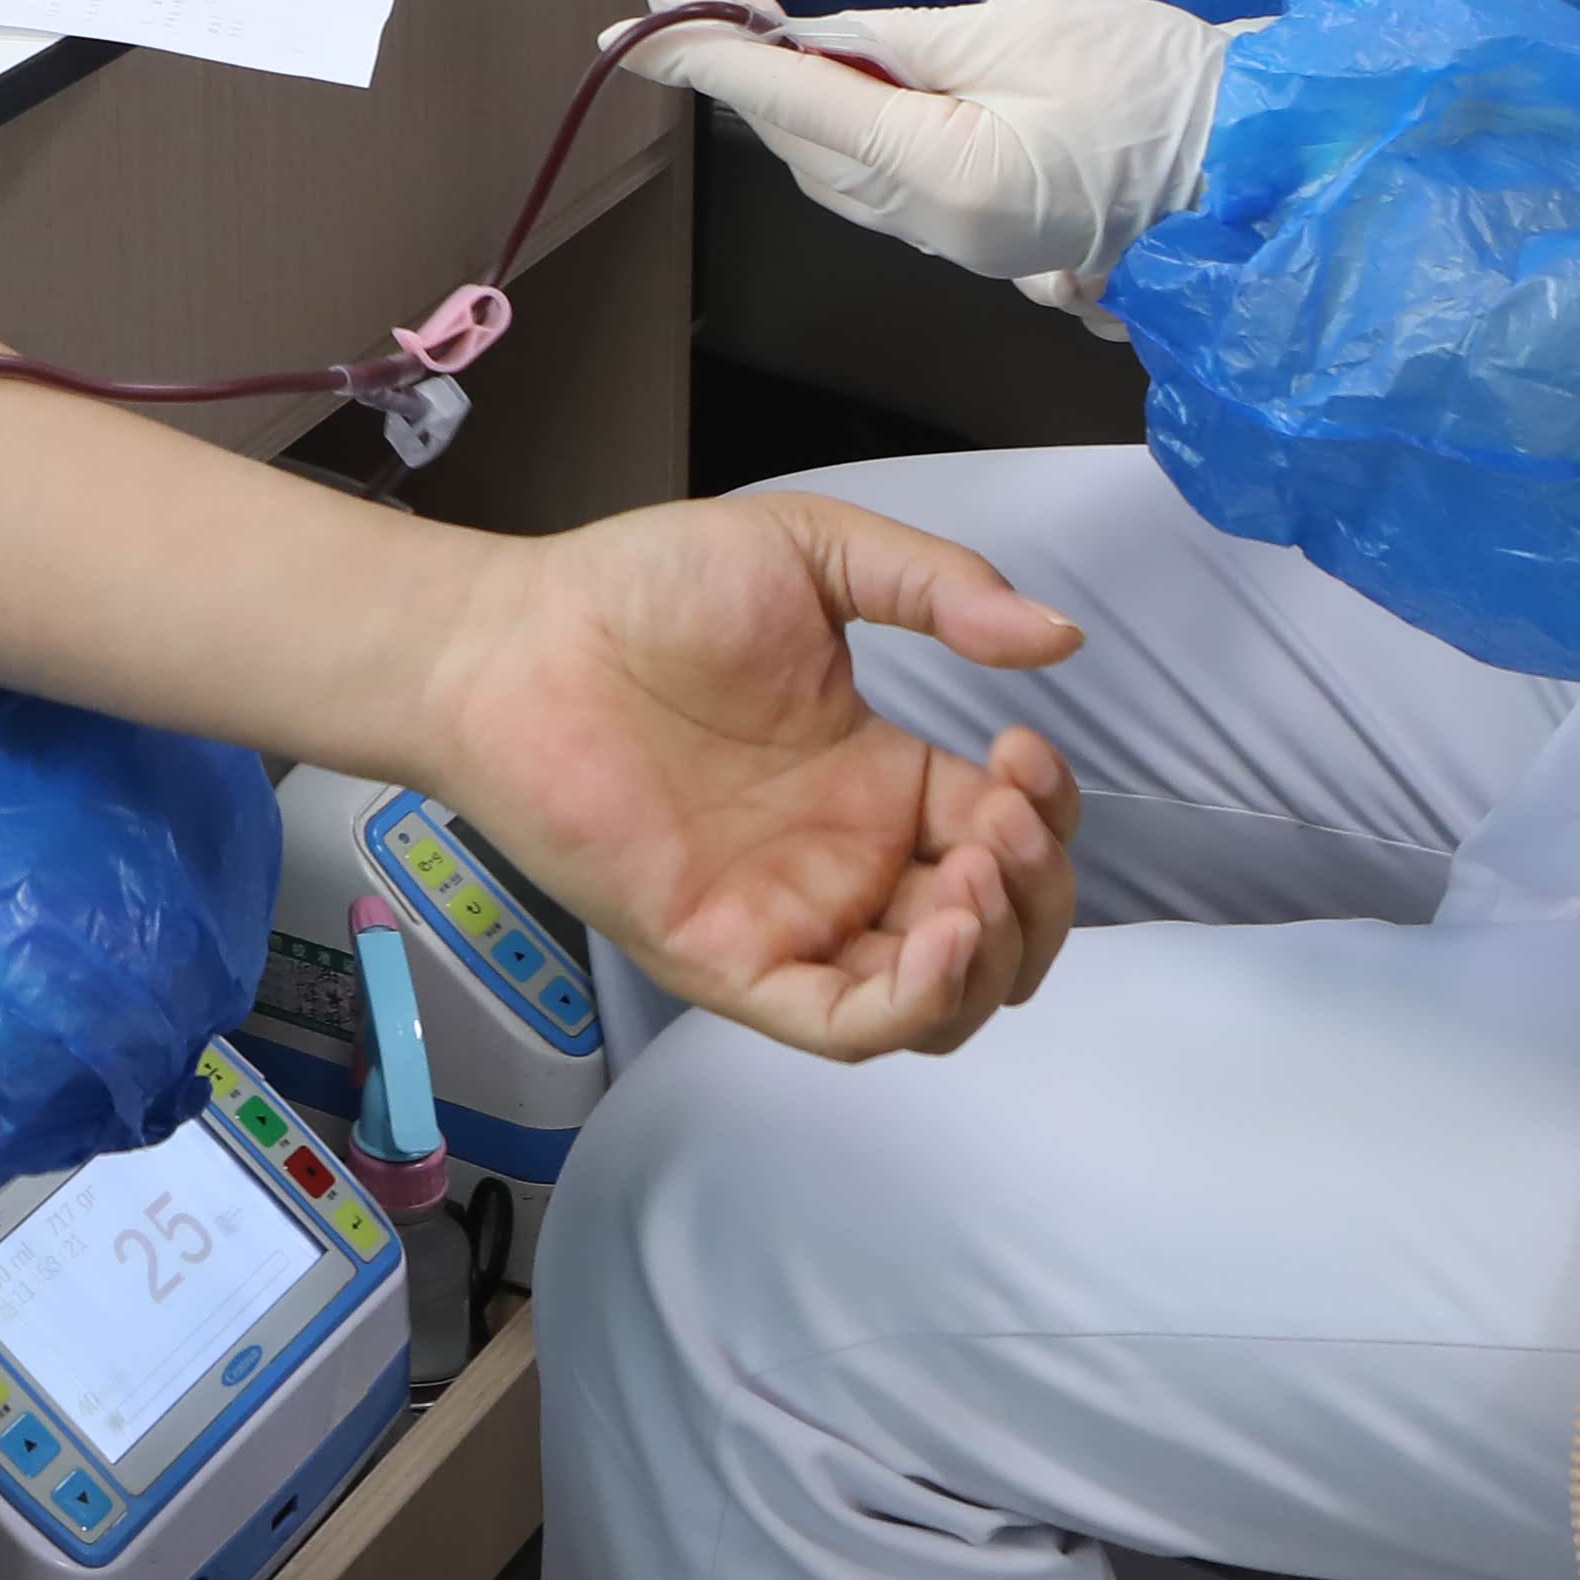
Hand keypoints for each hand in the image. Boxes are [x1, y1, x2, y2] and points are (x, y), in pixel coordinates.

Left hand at [407, 497, 1085, 1059]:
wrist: (520, 636)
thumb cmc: (644, 590)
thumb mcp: (815, 553)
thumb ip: (937, 586)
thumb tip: (1059, 636)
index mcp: (876, 779)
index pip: (1009, 837)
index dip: (1047, 816)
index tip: (1023, 751)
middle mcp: (846, 862)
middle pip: (995, 936)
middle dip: (1038, 893)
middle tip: (1007, 814)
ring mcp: (792, 918)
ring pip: (938, 1000)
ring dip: (993, 954)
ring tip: (975, 871)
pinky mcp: (731, 960)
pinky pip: (846, 1026)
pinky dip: (916, 1004)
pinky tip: (942, 932)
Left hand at [616, 0, 1231, 291]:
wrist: (1260, 152)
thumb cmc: (1162, 83)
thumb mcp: (1022, 32)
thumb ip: (905, 45)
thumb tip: (815, 41)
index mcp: (949, 177)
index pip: (802, 106)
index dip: (716, 61)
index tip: (645, 27)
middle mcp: (940, 226)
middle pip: (804, 147)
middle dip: (736, 73)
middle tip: (677, 7)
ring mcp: (961, 240)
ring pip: (832, 169)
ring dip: (782, 99)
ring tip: (736, 22)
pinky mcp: (981, 232)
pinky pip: (878, 180)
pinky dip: (837, 126)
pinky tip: (822, 76)